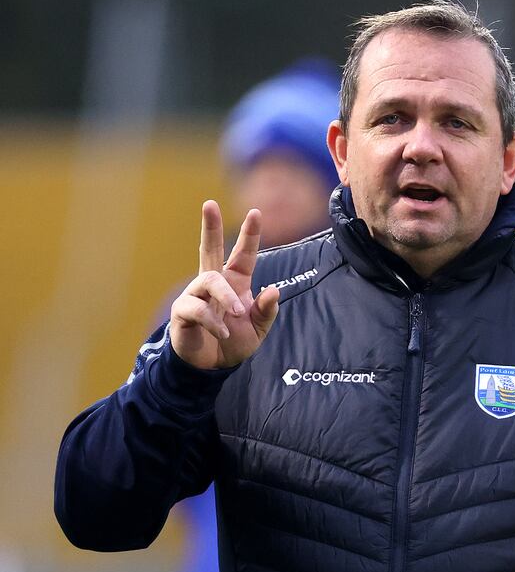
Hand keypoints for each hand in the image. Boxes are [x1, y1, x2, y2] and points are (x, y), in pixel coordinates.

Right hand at [170, 201, 279, 368]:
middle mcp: (214, 284)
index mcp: (235, 283)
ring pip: (208, 280)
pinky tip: (222, 332)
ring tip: (237, 314)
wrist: (211, 367)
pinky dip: (213, 321)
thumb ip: (266, 311)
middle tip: (209, 204)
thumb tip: (273, 290)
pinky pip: (197, 308)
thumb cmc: (233, 342)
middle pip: (210, 249)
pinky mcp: (183, 312)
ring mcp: (196, 295)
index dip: (250, 235)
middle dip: (210, 227)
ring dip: (225, 296)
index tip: (256, 212)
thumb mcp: (257, 330)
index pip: (243, 255)